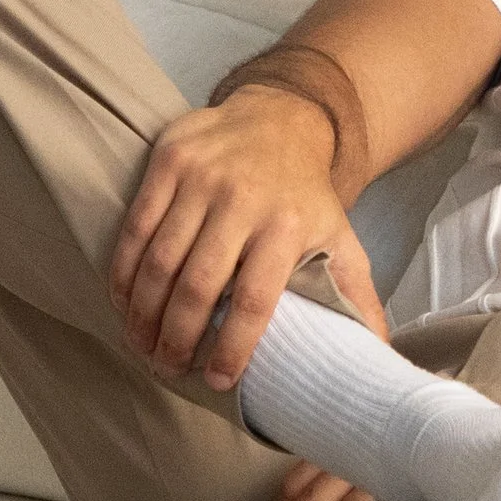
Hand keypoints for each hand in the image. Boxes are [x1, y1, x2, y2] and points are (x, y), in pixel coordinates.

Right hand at [109, 88, 390, 390]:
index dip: (232, 348)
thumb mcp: (341, 240)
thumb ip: (357, 297)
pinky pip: (136, 226)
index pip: (253, 300)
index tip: (217, 382)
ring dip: (143, 312)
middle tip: (166, 368)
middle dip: (176, 338)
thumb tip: (379, 357)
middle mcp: (244, 200)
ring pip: (160, 260)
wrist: (282, 118)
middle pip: (198, 285)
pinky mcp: (170, 161)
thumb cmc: (305, 195)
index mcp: (287, 227)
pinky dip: (123, 270)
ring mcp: (202, 178)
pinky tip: (122, 301)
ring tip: (142, 345)